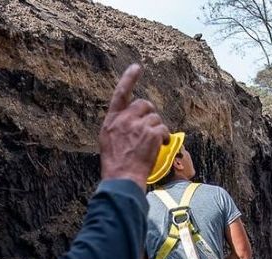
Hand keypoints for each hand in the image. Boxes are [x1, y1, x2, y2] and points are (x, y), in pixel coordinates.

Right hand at [99, 64, 169, 188]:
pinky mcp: (151, 134)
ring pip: (155, 118)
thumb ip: (118, 126)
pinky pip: (163, 129)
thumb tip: (129, 120)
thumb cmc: (115, 164)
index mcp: (111, 120)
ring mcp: (138, 126)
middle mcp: (124, 119)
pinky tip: (160, 145)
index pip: (120, 93)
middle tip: (150, 128)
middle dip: (150, 114)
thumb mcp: (107, 141)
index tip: (136, 67)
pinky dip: (164, 137)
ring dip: (157, 129)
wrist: (122, 178)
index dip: (129, 78)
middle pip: (144, 104)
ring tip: (152, 143)